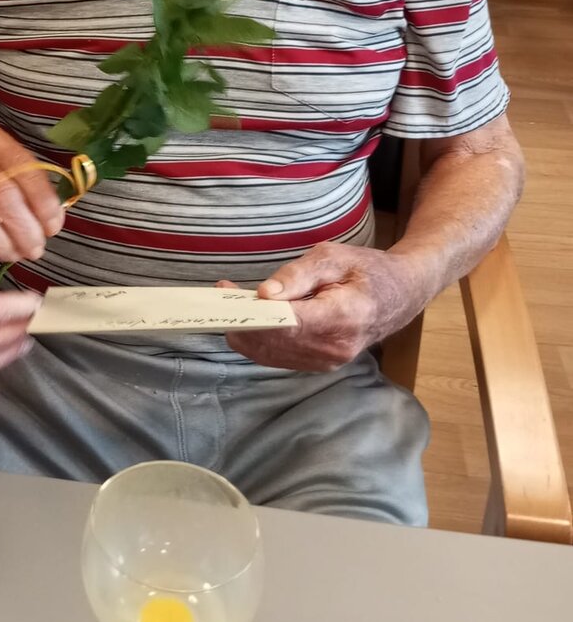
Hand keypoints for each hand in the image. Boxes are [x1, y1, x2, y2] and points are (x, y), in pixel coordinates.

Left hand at [219, 244, 427, 371]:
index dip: (254, 313)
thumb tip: (264, 293)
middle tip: (221, 291)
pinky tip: (249, 314)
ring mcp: (327, 361)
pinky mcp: (318, 364)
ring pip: (270, 352)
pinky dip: (258, 337)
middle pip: (273, 341)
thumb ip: (298, 274)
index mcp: (343, 317)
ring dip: (246, 328)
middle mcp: (334, 348)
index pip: (288, 323)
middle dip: (243, 318)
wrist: (401, 295)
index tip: (227, 296)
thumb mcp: (333, 257)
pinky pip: (278, 356)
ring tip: (230, 297)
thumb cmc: (366, 270)